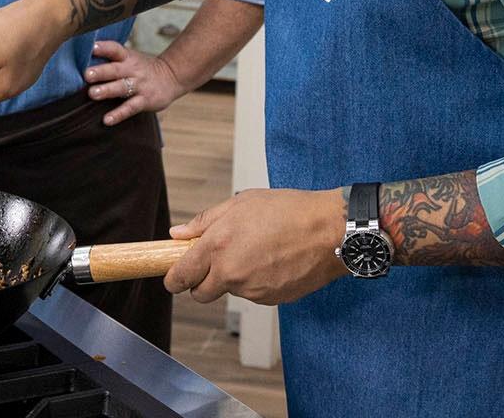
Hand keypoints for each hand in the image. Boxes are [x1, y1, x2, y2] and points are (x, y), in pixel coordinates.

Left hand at [83, 40, 190, 125]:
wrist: (172, 76)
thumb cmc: (143, 68)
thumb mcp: (130, 58)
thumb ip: (111, 59)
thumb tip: (82, 58)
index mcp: (128, 57)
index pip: (115, 49)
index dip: (103, 47)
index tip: (91, 47)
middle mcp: (133, 70)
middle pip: (115, 69)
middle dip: (101, 71)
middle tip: (86, 74)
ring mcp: (139, 85)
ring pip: (122, 87)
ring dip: (107, 90)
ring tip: (92, 94)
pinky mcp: (145, 100)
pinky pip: (130, 108)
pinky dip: (118, 114)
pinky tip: (106, 120)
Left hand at [164, 188, 348, 304]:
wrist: (330, 231)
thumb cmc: (288, 211)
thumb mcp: (241, 203)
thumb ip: (204, 221)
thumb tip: (177, 234)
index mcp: (218, 246)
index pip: (181, 276)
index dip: (174, 279)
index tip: (173, 278)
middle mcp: (231, 273)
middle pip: (201, 294)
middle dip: (202, 283)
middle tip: (216, 264)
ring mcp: (252, 290)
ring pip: (231, 291)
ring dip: (236, 278)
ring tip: (259, 250)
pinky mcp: (271, 300)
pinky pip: (254, 294)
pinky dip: (258, 282)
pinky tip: (274, 261)